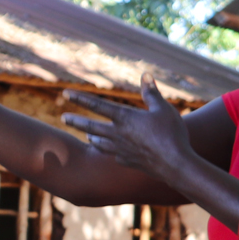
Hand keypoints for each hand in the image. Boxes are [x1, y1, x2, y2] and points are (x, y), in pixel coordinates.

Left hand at [61, 75, 195, 185]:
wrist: (175, 165)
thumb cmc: (171, 133)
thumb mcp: (163, 108)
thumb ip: (151, 93)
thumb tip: (145, 74)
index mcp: (125, 118)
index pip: (97, 105)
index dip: (80, 98)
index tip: (65, 93)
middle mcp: (118, 134)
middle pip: (91, 127)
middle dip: (76, 121)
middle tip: (63, 118)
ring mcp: (121, 150)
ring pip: (100, 143)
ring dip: (91, 138)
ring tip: (87, 137)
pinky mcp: (128, 162)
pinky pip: (114, 156)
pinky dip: (109, 152)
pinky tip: (111, 153)